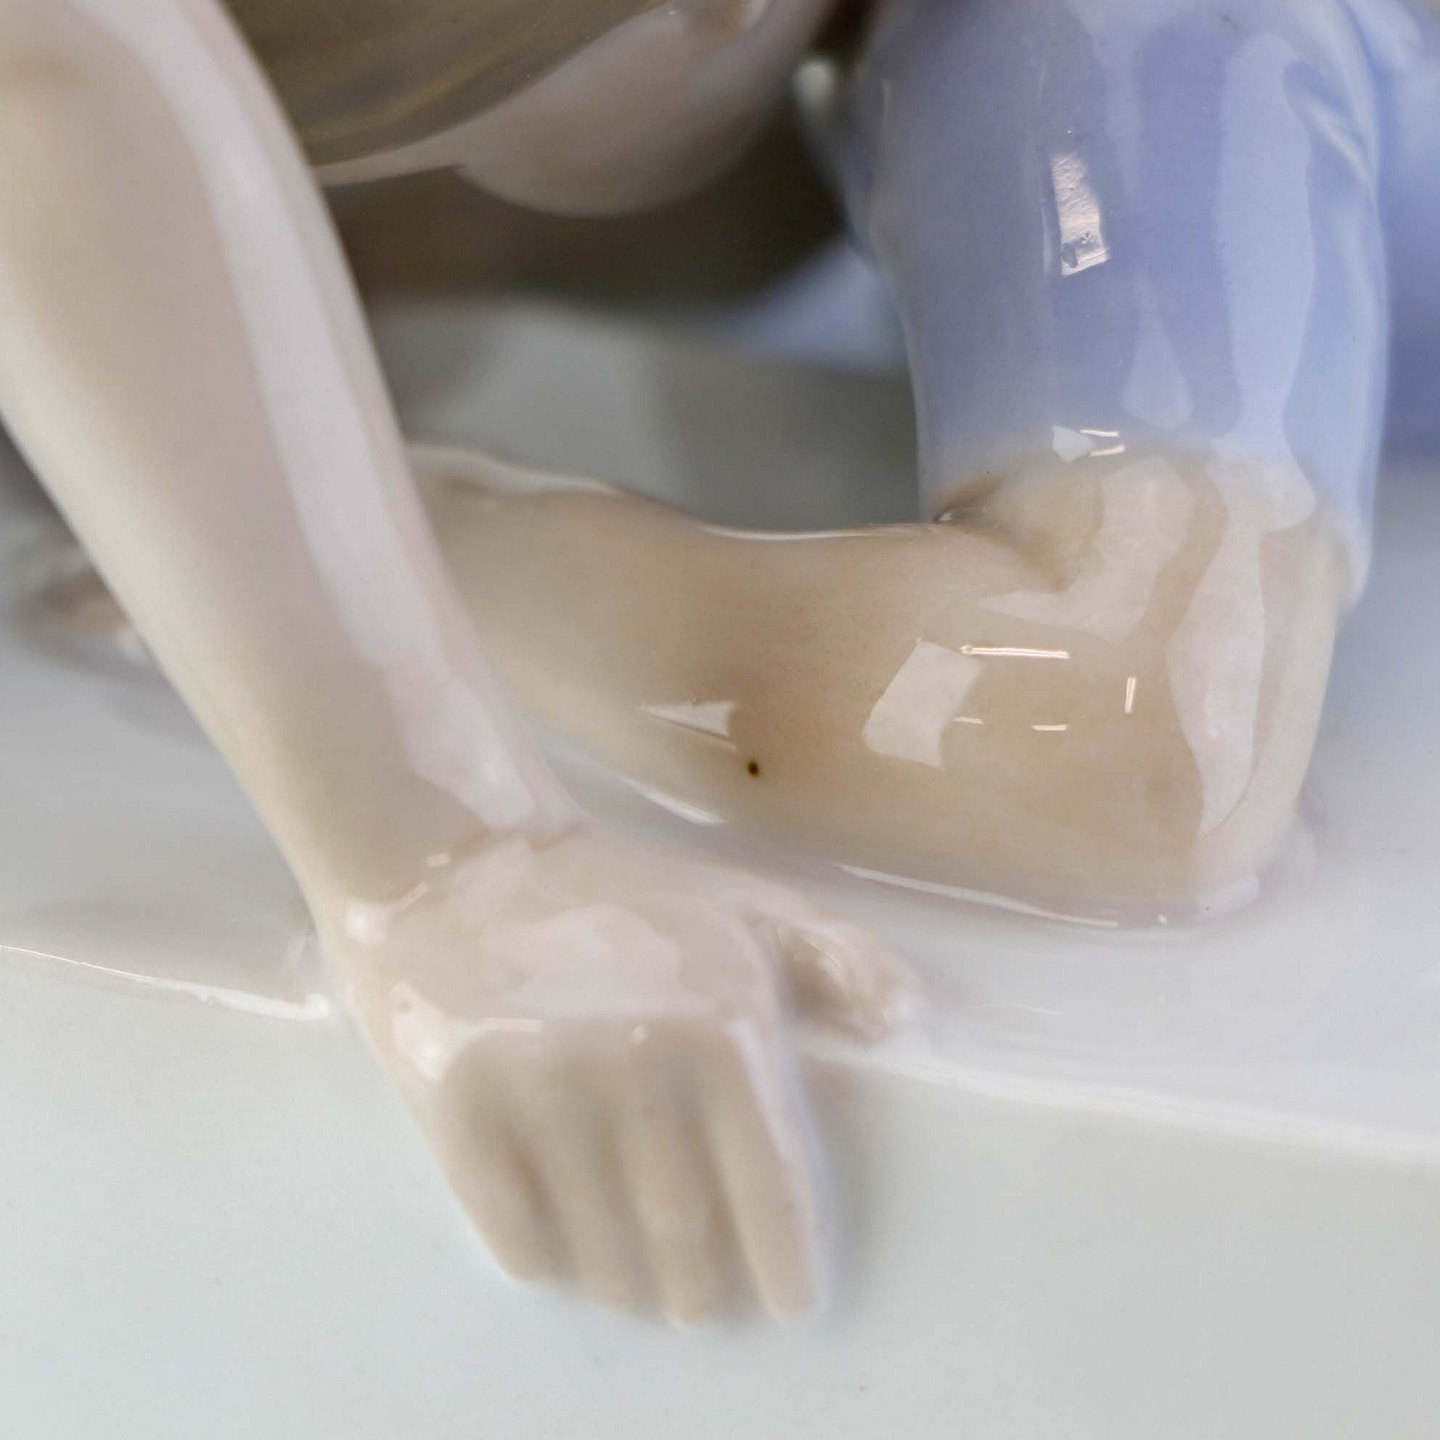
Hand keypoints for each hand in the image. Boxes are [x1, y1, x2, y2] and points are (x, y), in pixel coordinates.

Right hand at [326, 823, 911, 1323]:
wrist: (456, 862)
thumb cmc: (615, 895)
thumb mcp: (740, 904)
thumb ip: (834, 955)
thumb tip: (901, 1019)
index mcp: (722, 1019)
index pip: (770, 1183)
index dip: (785, 1259)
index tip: (789, 1304)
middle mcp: (639, 1057)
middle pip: (685, 1235)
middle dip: (701, 1287)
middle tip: (701, 1302)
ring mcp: (544, 1082)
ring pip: (602, 1249)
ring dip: (627, 1287)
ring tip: (636, 1289)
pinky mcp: (459, 1103)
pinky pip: (518, 1234)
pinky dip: (549, 1262)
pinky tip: (564, 1255)